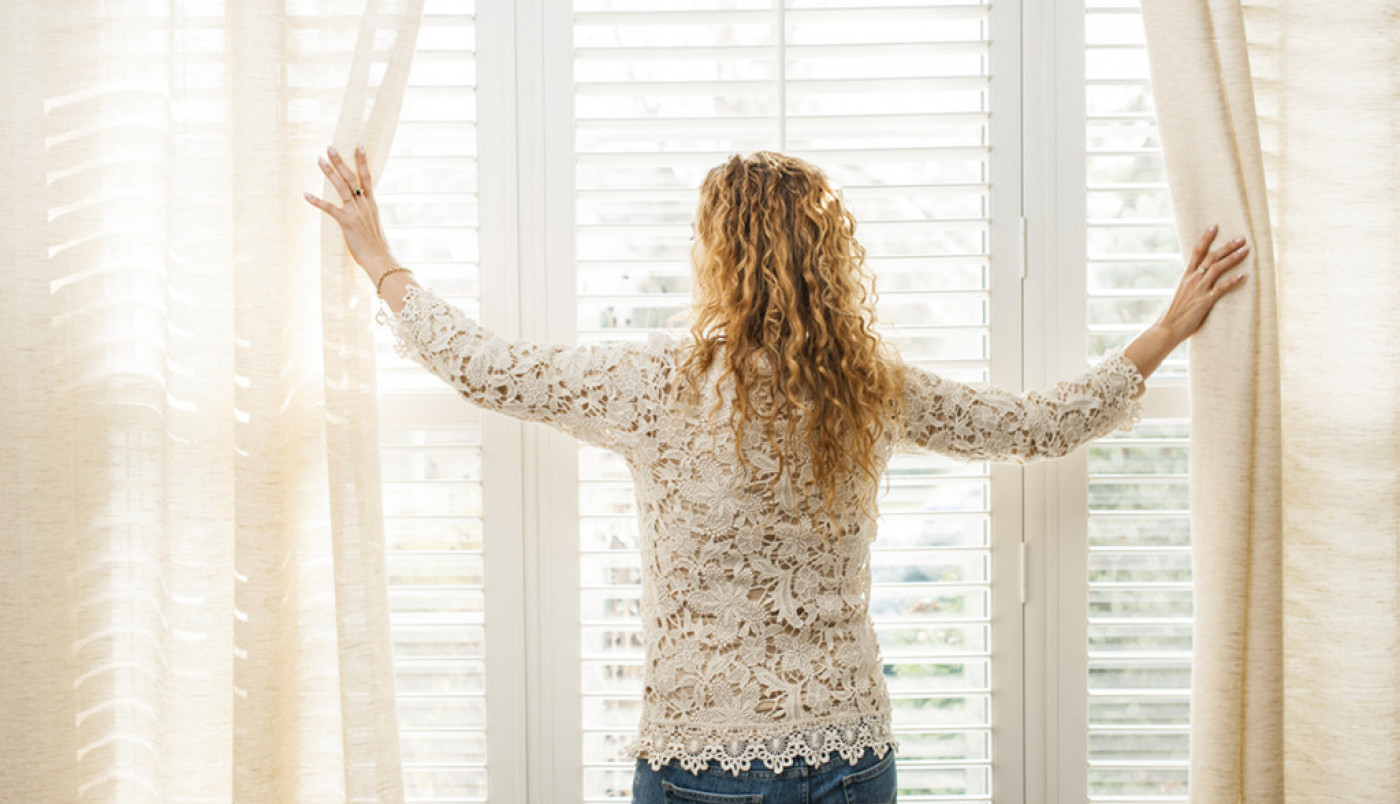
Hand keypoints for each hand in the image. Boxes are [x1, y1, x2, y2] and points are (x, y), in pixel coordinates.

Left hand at [303, 144, 398, 279]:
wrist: (380, 258)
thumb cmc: (377, 246)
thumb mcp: (374, 225)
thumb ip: (366, 214)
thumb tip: (362, 211)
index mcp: (372, 204)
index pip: (367, 178)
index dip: (362, 162)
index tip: (359, 146)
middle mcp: (364, 205)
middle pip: (352, 178)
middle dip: (340, 162)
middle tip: (330, 147)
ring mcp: (356, 212)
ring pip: (342, 187)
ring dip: (330, 172)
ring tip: (320, 160)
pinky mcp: (347, 223)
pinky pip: (330, 209)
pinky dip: (317, 201)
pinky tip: (306, 194)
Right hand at [1121, 224, 1250, 387]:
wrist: (1165, 330)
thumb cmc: (1172, 316)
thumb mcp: (1180, 295)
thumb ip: (1190, 287)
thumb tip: (1198, 282)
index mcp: (1185, 277)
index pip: (1196, 252)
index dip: (1205, 238)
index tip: (1214, 226)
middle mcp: (1192, 280)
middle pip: (1211, 257)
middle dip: (1227, 246)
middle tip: (1242, 238)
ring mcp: (1198, 290)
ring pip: (1217, 268)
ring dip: (1233, 258)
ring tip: (1246, 250)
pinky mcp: (1204, 302)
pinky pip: (1221, 289)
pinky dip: (1233, 281)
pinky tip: (1244, 275)